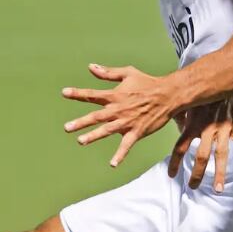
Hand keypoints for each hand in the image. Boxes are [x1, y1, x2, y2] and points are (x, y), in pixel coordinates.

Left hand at [62, 64, 179, 168]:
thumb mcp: (128, 73)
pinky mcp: (136, 132)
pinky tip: (112, 164)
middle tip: (67, 128)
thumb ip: (108, 73)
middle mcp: (118, 109)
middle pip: (96, 116)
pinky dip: (120, 155)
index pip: (92, 95)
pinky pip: (126, 145)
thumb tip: (90, 67)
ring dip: (93, 136)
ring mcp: (127, 122)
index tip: (64, 93)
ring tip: (81, 141)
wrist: (168, 95)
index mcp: (115, 95)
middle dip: (81, 122)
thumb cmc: (148, 82)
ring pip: (107, 130)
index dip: (78, 93)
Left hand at [168, 96, 232, 191]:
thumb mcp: (190, 101)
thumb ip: (181, 115)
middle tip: (193, 187)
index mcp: (194, 123)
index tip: (172, 175)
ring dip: (220, 174)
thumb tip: (175, 125)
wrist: (227, 76)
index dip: (176, 163)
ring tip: (218, 189)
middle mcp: (208, 128)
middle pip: (202, 156)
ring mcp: (225, 129)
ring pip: (222, 155)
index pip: (181, 147)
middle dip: (198, 174)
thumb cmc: (206, 91)